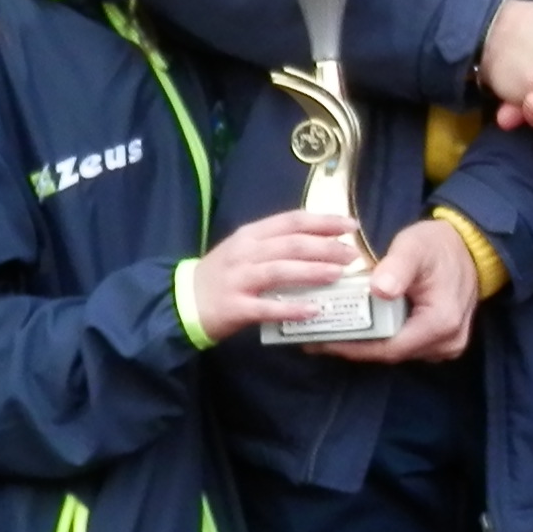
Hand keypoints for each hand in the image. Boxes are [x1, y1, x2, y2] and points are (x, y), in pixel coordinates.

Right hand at [187, 211, 373, 340]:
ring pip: (280, 270)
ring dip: (312, 271)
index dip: (323, 221)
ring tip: (338, 275)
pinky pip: (267, 307)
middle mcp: (245, 252)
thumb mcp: (245, 249)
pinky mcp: (235, 306)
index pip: (292, 221)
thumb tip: (320, 243)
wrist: (181, 300)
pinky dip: (292, 308)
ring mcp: (239, 279)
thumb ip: (276, 244)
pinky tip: (314, 310)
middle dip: (325, 247)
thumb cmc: (222, 275)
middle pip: (290, 244)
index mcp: (251, 235)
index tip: (351, 225)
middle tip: (351, 255)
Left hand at [314, 216, 479, 364]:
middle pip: (390, 353)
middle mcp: (446, 343)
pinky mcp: (441, 342)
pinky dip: (381, 337)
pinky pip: (405, 345)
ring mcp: (445, 346)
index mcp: (440, 324)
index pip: (389, 348)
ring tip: (331, 329)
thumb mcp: (414, 247)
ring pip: (396, 351)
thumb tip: (379, 290)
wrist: (468, 247)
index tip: (322, 340)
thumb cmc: (438, 245)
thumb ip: (397, 267)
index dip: (353, 347)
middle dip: (353, 344)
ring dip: (365, 342)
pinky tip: (359, 325)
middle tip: (318, 334)